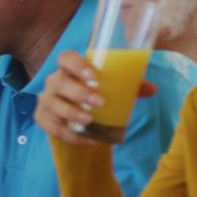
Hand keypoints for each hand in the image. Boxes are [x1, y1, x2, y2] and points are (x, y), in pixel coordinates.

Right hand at [35, 51, 157, 143]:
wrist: (74, 118)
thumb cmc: (93, 96)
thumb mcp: (110, 89)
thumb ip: (129, 86)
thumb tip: (153, 89)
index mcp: (69, 69)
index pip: (65, 58)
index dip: (76, 64)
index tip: (93, 75)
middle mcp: (54, 82)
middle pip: (58, 82)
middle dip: (78, 92)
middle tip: (99, 102)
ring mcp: (46, 102)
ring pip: (53, 105)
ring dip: (71, 113)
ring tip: (90, 120)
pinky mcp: (43, 120)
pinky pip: (53, 128)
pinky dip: (71, 135)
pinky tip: (87, 139)